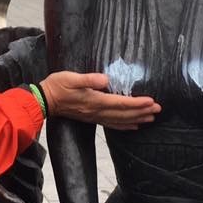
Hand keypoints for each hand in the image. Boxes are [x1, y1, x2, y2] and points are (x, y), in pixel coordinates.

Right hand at [39, 72, 160, 129]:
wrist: (44, 100)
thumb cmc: (58, 85)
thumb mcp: (71, 77)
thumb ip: (89, 79)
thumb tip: (105, 79)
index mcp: (94, 101)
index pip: (121, 103)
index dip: (137, 103)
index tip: (151, 101)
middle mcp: (96, 111)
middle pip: (124, 114)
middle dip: (142, 112)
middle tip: (158, 110)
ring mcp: (94, 117)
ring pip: (120, 121)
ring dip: (137, 119)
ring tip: (151, 118)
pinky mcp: (91, 118)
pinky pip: (112, 124)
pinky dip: (125, 126)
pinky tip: (133, 126)